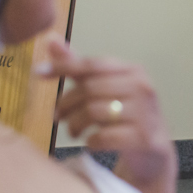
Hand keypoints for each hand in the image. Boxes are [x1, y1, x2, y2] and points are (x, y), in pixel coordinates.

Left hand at [42, 40, 177, 192]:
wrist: (154, 151)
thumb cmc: (124, 115)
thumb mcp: (104, 89)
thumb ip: (79, 67)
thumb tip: (50, 40)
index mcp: (133, 71)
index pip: (92, 64)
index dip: (63, 67)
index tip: (38, 73)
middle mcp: (142, 87)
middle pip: (90, 88)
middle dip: (66, 103)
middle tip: (57, 116)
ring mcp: (145, 113)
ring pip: (93, 112)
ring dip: (75, 124)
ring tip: (73, 131)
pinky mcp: (143, 138)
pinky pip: (103, 137)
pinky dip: (90, 142)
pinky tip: (91, 143)